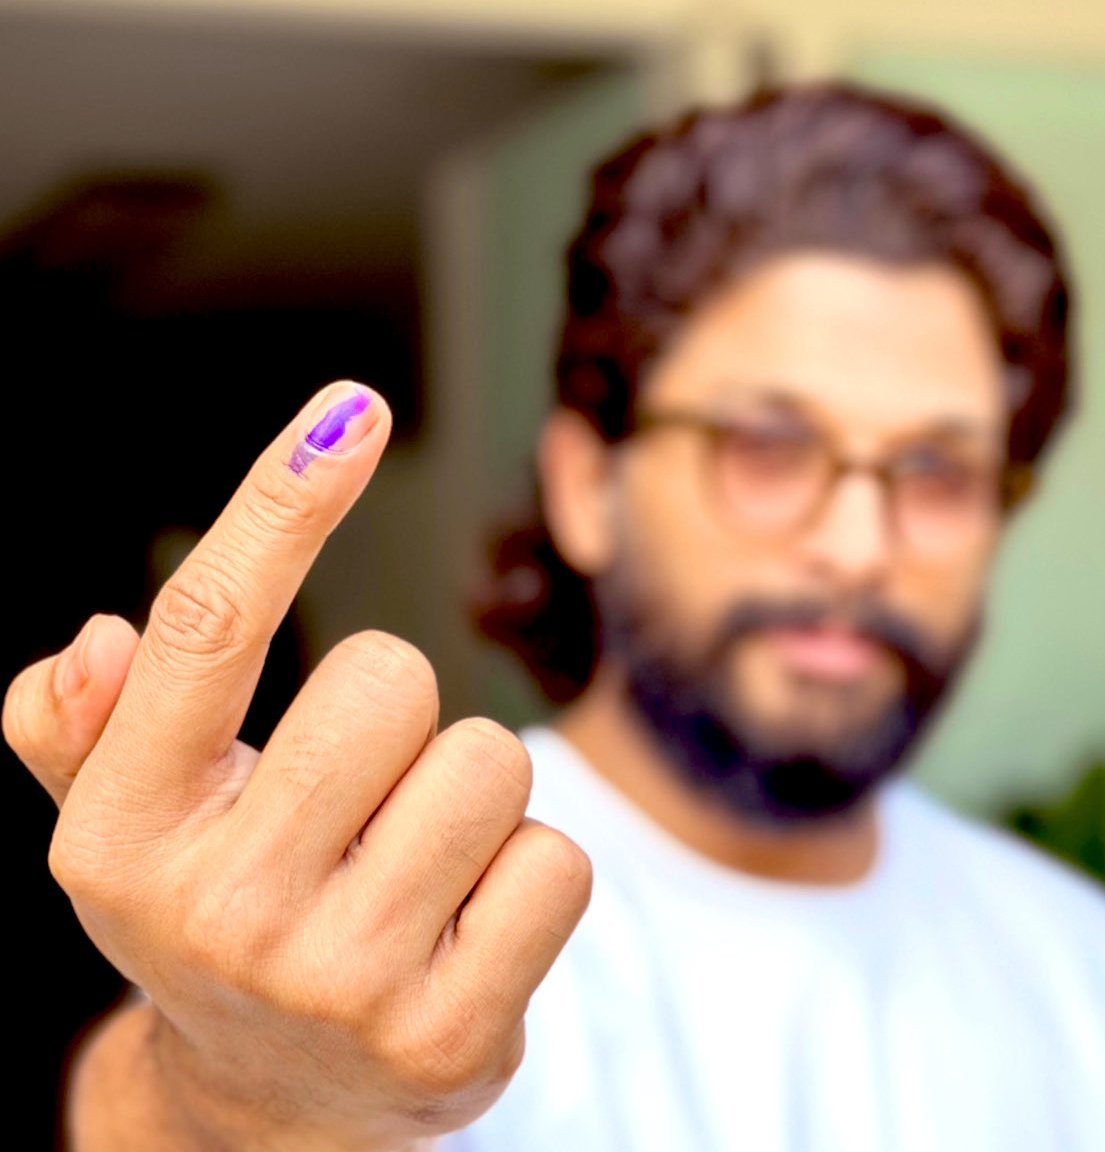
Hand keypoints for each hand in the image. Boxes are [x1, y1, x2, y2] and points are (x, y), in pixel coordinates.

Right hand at [3, 381, 591, 1150]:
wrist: (276, 1105)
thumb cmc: (217, 915)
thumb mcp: (129, 828)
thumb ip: (83, 730)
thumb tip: (101, 641)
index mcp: (128, 830)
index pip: (209, 627)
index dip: (283, 498)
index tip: (354, 409)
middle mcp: (222, 908)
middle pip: (392, 678)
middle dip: (394, 715)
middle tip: (359, 791)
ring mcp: (341, 982)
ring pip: (490, 762)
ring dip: (468, 793)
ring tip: (410, 866)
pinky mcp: (454, 1038)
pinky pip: (557, 860)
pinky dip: (527, 873)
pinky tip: (465, 929)